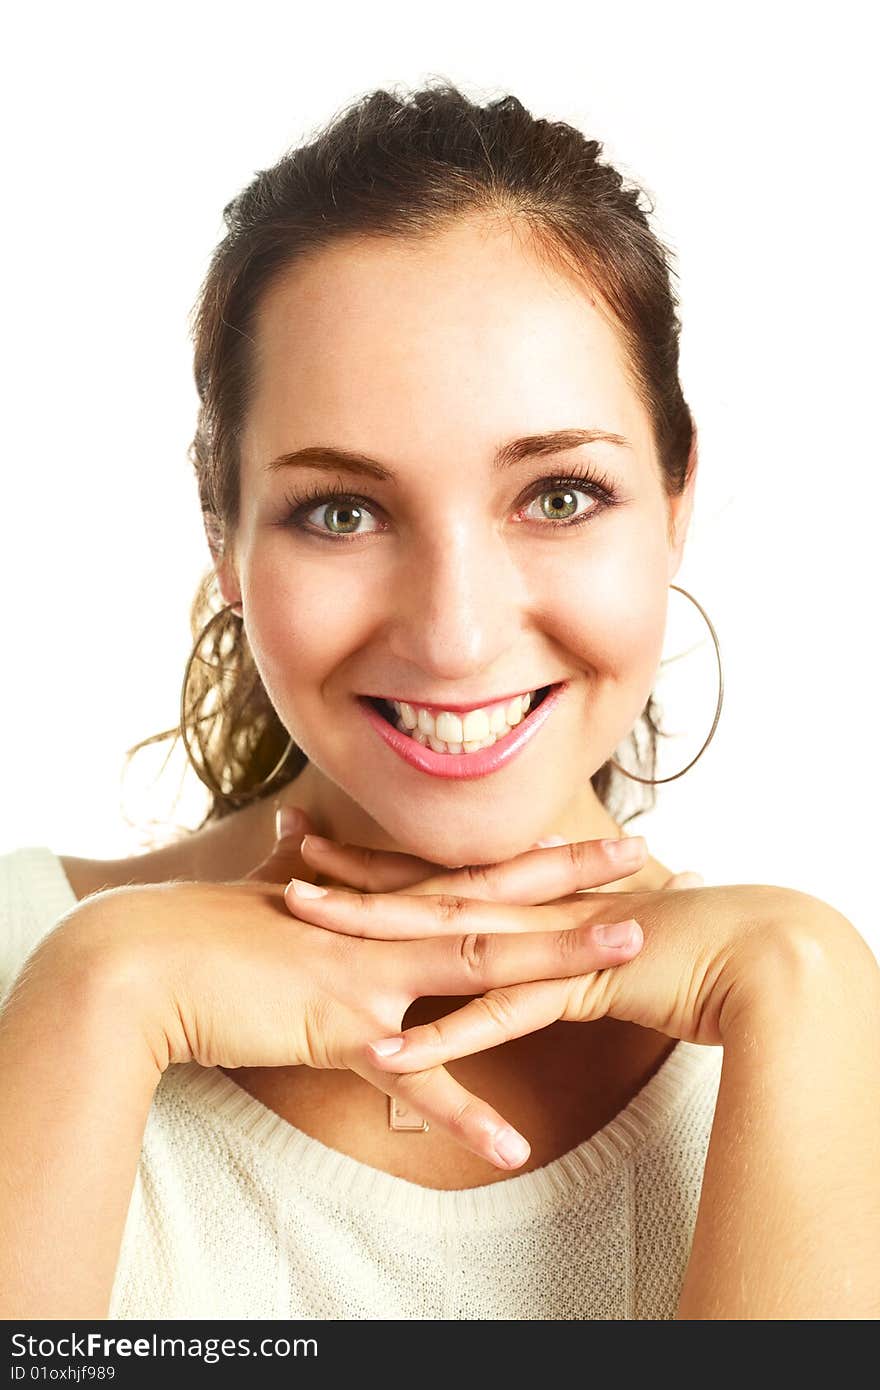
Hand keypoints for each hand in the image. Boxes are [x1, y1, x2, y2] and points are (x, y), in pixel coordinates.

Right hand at [56, 823, 656, 1171]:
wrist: (149, 959)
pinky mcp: (341, 1030)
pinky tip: (512, 1146)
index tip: (592, 841)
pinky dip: (462, 1116)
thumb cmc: (210, 929)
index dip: (535, 858)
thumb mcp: (274, 896)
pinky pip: (415, 1082)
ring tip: (626, 957)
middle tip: (649, 861)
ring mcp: (371, 976)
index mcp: (378, 907)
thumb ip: (305, 874)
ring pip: (480, 968)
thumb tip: (301, 842)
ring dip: (556, 964)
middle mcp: (386, 931)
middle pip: (498, 902)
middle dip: (575, 883)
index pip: (472, 874)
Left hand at [282, 840, 810, 1118]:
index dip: (374, 857)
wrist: (743, 946)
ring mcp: (546, 941)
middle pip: (424, 889)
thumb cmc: (671, 937)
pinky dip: (445, 1035)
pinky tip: (391, 1052)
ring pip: (447, 935)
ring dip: (373, 931)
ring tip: (304, 923)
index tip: (317, 837)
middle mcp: (527, 906)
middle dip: (351, 875)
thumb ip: (544, 924)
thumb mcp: (590, 926)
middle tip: (283, 854)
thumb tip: (513, 923)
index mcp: (527, 892)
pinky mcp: (575, 984)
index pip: (436, 871)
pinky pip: (500, 1016)